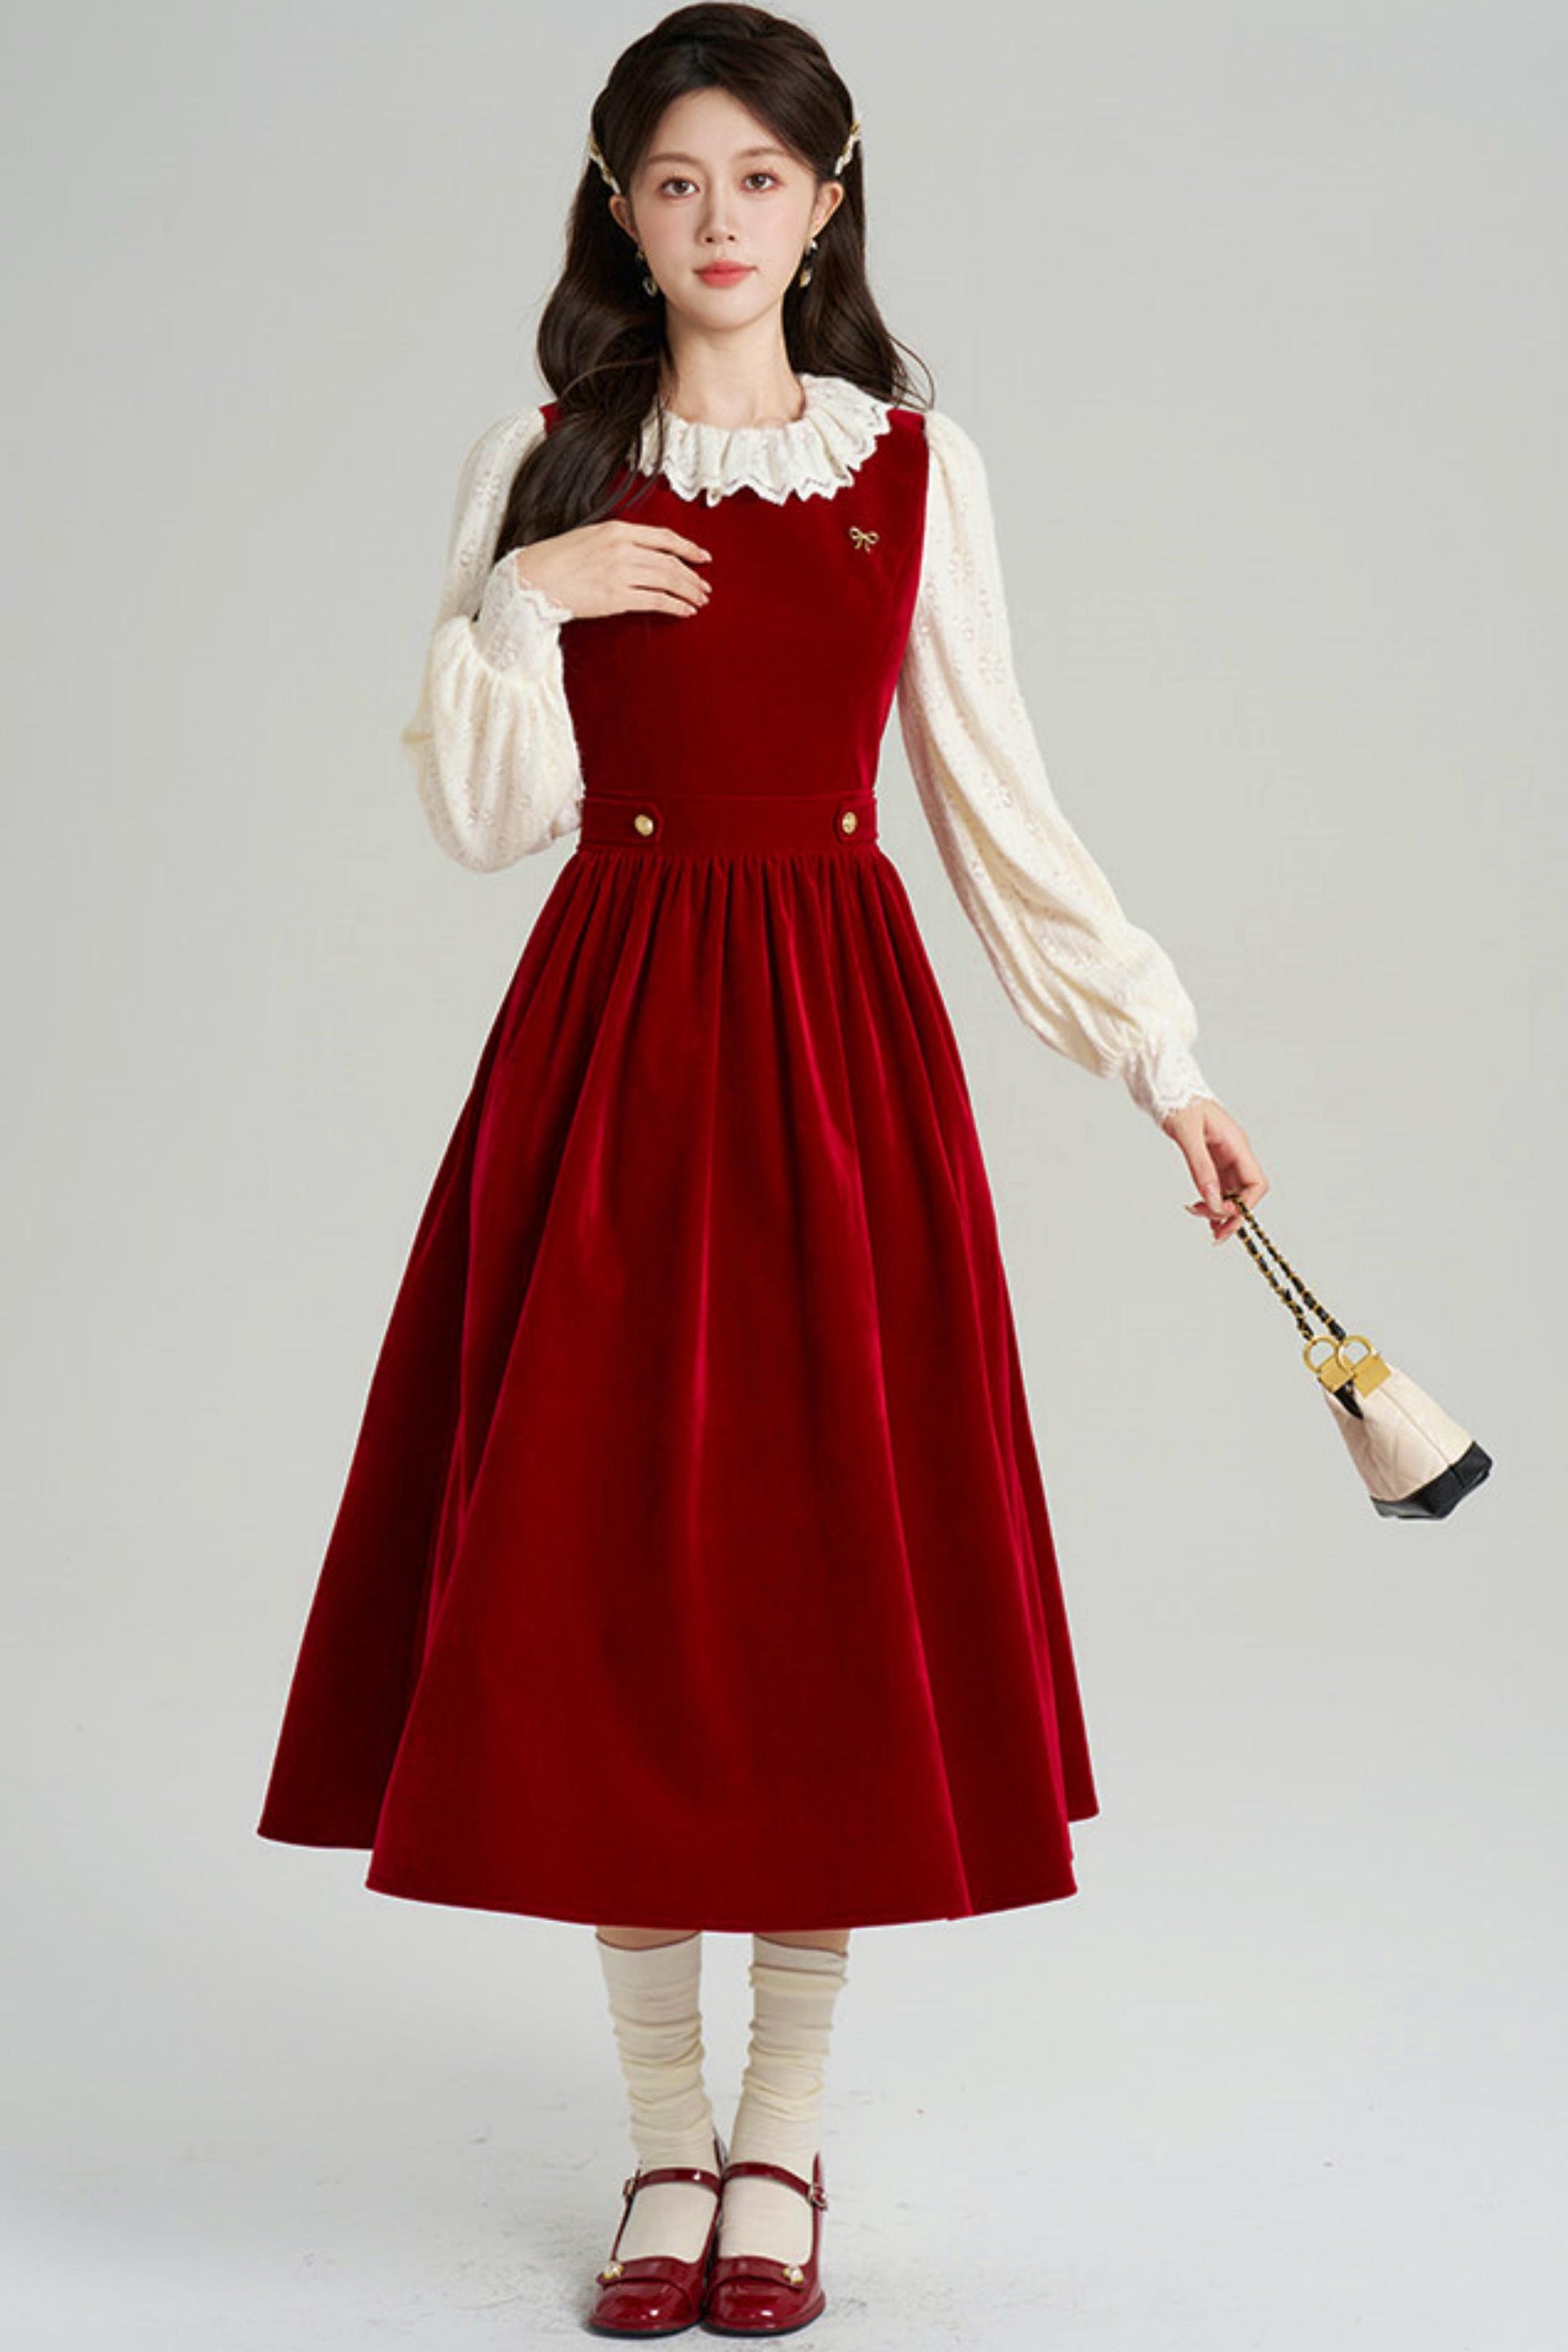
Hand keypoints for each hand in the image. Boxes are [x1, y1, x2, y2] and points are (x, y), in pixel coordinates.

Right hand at [511, 520, 712, 620]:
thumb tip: (641, 552)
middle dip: (692, 576)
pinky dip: (674, 605)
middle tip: (704, 587)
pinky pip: (656, 600)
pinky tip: (684, 611)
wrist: (533, 579)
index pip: (663, 537)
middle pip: (670, 561)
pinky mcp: (616, 597)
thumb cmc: (556, 560)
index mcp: (617, 529)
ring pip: (667, 579)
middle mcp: (622, 548)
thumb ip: (617, 541)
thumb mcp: (590, 537)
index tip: (702, 556)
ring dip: (688, 591)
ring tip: (699, 600)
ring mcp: (620, 572)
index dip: (687, 547)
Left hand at [1160, 1096, 1267, 1245]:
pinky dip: (1211, 1201)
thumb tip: (1211, 1199)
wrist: (1167, 1087)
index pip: (1256, 1183)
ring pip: (1230, 1192)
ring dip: (1219, 1210)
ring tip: (1200, 1220)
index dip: (1246, 1205)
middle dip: (1232, 1214)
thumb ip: (1200, 1167)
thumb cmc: (1178, 1102)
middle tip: (1212, 1231)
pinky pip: (1217, 1186)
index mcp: (1236, 1144)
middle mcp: (1233, 1152)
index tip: (1223, 1216)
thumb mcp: (1187, 1134)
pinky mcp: (1210, 1159)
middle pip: (1245, 1192)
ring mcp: (1222, 1157)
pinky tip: (1200, 1210)